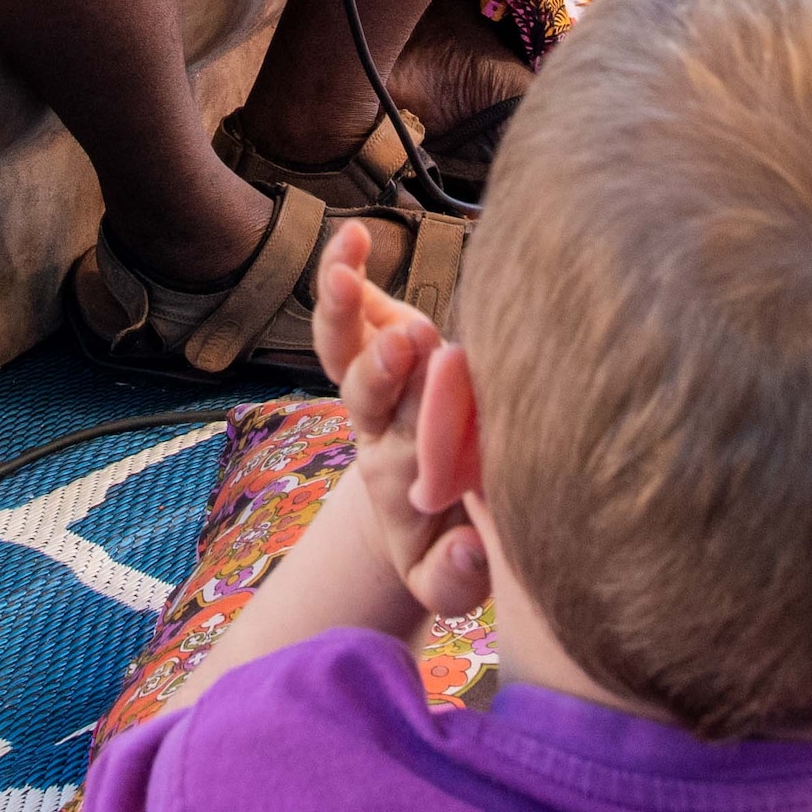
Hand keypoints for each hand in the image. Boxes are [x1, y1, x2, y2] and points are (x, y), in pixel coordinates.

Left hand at [314, 222, 492, 622]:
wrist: (420, 512)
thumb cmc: (447, 539)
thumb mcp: (450, 578)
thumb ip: (456, 576)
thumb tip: (468, 554)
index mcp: (402, 476)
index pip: (410, 457)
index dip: (428, 442)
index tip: (442, 432)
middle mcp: (383, 423)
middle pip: (374, 393)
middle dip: (387, 368)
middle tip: (411, 343)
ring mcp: (376, 376)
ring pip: (346, 346)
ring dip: (344, 310)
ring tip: (345, 272)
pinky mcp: (378, 336)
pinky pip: (353, 305)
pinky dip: (347, 268)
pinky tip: (353, 234)